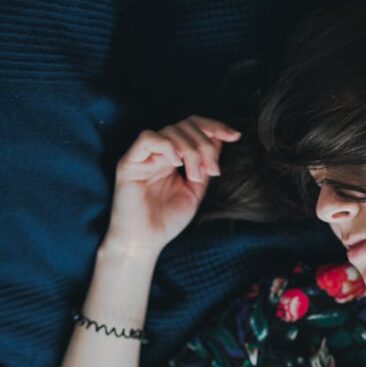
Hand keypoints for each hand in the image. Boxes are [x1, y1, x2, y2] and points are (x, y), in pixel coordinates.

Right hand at [104, 114, 241, 254]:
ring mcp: (143, 156)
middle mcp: (158, 152)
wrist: (144, 242)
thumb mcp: (195, 190)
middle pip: (185, 125)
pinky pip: (147, 138)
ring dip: (191, 150)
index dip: (214, 126)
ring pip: (170, 130)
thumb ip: (205, 166)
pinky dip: (167, 146)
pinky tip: (176, 164)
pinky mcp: (129, 162)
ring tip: (194, 175)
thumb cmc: (167, 220)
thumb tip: (220, 139)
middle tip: (212, 170)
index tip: (235, 136)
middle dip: (205, 144)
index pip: (193, 127)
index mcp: (173, 157)